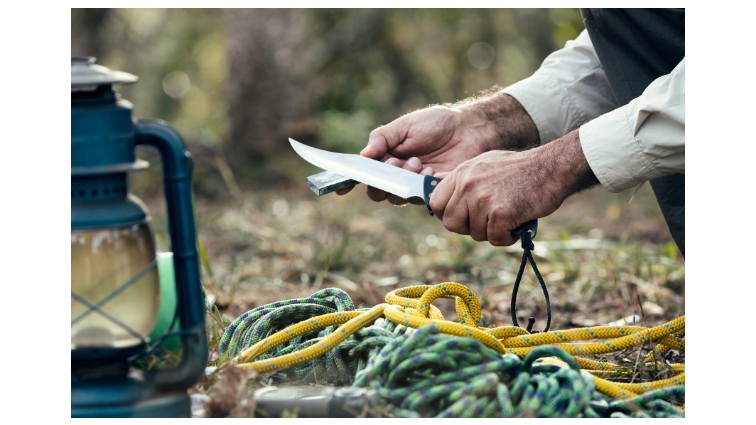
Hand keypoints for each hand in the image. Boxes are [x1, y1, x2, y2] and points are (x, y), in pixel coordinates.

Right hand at [336, 93, 538, 205]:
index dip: (349, 182)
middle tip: (397, 162)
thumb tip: (364, 155)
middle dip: (384, 177)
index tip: (340, 188)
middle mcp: (398, 176)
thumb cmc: (436, 125)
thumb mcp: (405, 125)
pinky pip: (421, 198)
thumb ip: (382, 138)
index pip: (364, 175)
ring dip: (404, 179)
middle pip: (377, 192)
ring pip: (397, 196)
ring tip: (418, 162)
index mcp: (386, 159)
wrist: (469, 129)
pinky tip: (433, 169)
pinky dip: (423, 183)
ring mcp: (415, 187)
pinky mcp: (434, 193)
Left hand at [429, 129, 598, 245]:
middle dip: (468, 228)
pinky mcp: (500, 213)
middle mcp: (468, 185)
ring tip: (508, 218)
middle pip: (451, 223)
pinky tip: (516, 225)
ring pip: (475, 234)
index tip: (462, 218)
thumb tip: (434, 182)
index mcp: (461, 173)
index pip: (436, 202)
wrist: (552, 167)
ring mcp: (483, 199)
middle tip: (487, 223)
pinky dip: (507, 238)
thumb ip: (461, 176)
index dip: (447, 214)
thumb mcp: (484, 163)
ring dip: (492, 232)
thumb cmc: (520, 168)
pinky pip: (495, 239)